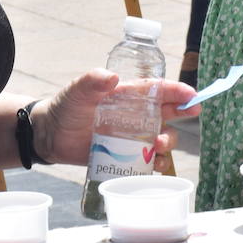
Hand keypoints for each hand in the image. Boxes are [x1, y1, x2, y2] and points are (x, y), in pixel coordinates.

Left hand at [30, 69, 199, 168]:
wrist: (50, 135)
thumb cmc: (65, 107)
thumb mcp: (76, 91)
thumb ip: (91, 82)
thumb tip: (112, 77)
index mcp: (126, 95)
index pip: (156, 90)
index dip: (176, 91)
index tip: (192, 95)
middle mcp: (134, 115)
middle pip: (166, 113)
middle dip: (182, 112)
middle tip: (192, 112)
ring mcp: (132, 137)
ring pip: (161, 138)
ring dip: (168, 141)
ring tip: (159, 144)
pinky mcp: (126, 156)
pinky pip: (149, 161)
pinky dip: (157, 164)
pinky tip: (155, 165)